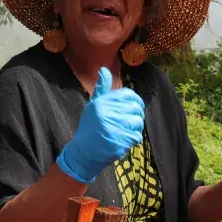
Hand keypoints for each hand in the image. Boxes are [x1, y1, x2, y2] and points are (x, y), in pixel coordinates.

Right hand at [56, 67, 144, 182]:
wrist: (83, 152)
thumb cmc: (90, 128)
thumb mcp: (93, 106)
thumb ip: (101, 89)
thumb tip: (104, 69)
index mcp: (101, 102)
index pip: (128, 95)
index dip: (136, 100)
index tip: (135, 107)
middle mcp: (106, 112)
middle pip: (135, 109)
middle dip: (136, 116)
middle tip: (131, 122)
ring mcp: (113, 127)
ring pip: (138, 122)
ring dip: (136, 128)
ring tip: (127, 131)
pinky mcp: (118, 141)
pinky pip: (136, 136)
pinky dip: (134, 139)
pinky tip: (124, 141)